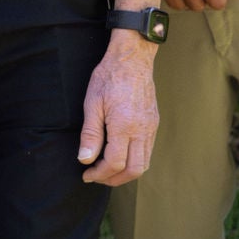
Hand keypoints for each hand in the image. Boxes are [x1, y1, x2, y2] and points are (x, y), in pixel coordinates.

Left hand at [78, 33, 159, 185]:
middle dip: (114, 179)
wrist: (132, 60)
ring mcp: (151, 128)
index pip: (114, 162)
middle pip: (134, 170)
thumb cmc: (108, 77)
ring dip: (126, 173)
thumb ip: (90, 134)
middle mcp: (142, 130)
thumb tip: (85, 159)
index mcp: (124, 125)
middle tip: (97, 177)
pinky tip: (120, 156)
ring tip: (107, 170)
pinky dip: (135, 161)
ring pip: (144, 163)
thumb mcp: (92, 103)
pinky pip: (148, 151)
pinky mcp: (154, 124)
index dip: (99, 173)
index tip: (86, 174)